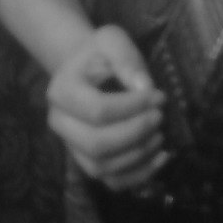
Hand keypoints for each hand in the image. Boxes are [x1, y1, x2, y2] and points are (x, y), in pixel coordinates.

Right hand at [45, 24, 167, 192]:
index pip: (98, 110)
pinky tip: (162, 158)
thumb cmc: (99, 53)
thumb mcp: (112, 40)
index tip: (159, 96)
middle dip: (135, 133)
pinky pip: (111, 182)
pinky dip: (139, 176)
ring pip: (102, 167)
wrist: (85, 69)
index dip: (132, 107)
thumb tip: (145, 88)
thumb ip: (127, 59)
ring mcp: (71, 147)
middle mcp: (59, 125)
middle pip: (97, 144)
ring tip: (161, 135)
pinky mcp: (87, 162)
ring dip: (138, 155)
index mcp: (61, 92)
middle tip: (160, 117)